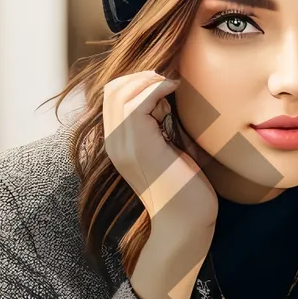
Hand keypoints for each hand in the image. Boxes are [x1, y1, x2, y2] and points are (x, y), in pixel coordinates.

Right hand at [101, 70, 218, 235]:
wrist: (185, 221)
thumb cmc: (185, 188)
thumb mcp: (168, 149)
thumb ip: (160, 126)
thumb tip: (166, 99)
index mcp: (117, 144)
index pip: (112, 97)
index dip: (136, 84)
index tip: (164, 90)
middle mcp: (113, 143)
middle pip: (111, 89)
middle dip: (140, 77)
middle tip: (168, 84)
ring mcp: (122, 144)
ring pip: (120, 91)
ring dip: (149, 83)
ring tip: (171, 91)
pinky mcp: (138, 145)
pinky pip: (138, 101)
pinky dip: (157, 88)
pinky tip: (174, 91)